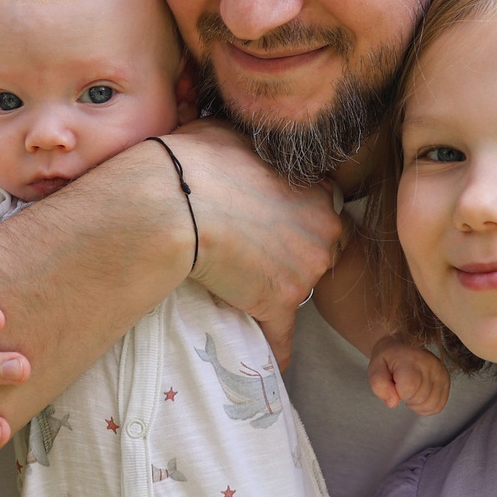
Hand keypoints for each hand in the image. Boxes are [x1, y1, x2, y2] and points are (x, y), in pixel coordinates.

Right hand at [165, 121, 340, 366]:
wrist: (173, 203)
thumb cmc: (195, 161)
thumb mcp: (232, 136)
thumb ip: (254, 151)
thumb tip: (240, 148)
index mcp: (316, 188)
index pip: (323, 213)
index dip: (297, 223)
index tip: (273, 230)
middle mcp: (324, 228)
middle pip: (321, 253)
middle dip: (296, 258)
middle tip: (258, 259)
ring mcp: (306, 269)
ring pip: (301, 291)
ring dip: (278, 294)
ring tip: (246, 294)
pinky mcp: (281, 303)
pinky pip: (284, 337)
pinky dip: (274, 348)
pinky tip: (268, 361)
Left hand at [368, 338, 450, 416]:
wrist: (401, 346)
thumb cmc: (387, 359)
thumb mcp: (375, 368)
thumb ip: (379, 385)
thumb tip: (393, 403)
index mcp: (411, 359)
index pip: (409, 388)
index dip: (398, 393)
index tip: (394, 383)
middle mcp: (431, 365)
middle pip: (420, 398)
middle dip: (406, 398)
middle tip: (401, 385)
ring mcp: (441, 373)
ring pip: (431, 405)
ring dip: (417, 405)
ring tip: (409, 392)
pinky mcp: (446, 380)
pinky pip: (438, 406)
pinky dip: (426, 408)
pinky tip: (418, 398)